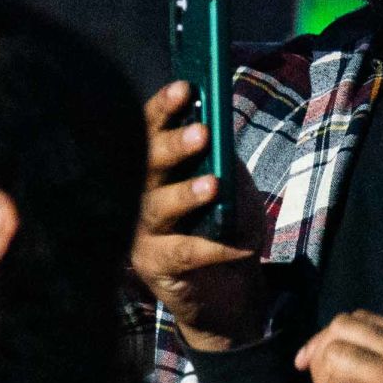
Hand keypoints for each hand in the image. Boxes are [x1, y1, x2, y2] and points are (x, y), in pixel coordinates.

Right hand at [133, 88, 266, 349]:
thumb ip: (226, 164)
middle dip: (173, 145)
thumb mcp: (236, 191)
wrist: (228, 293)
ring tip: (211, 186)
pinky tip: (240, 243)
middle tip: (201, 133)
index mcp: (159, 169)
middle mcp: (141, 195)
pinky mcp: (152, 265)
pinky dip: (214, 247)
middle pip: (148, 165)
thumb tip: (222, 135)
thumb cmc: (228, 229)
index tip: (185, 88)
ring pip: (157, 207)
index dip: (164, 108)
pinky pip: (183, 252)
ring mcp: (142, 231)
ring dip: (185, 194)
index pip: (151, 131)